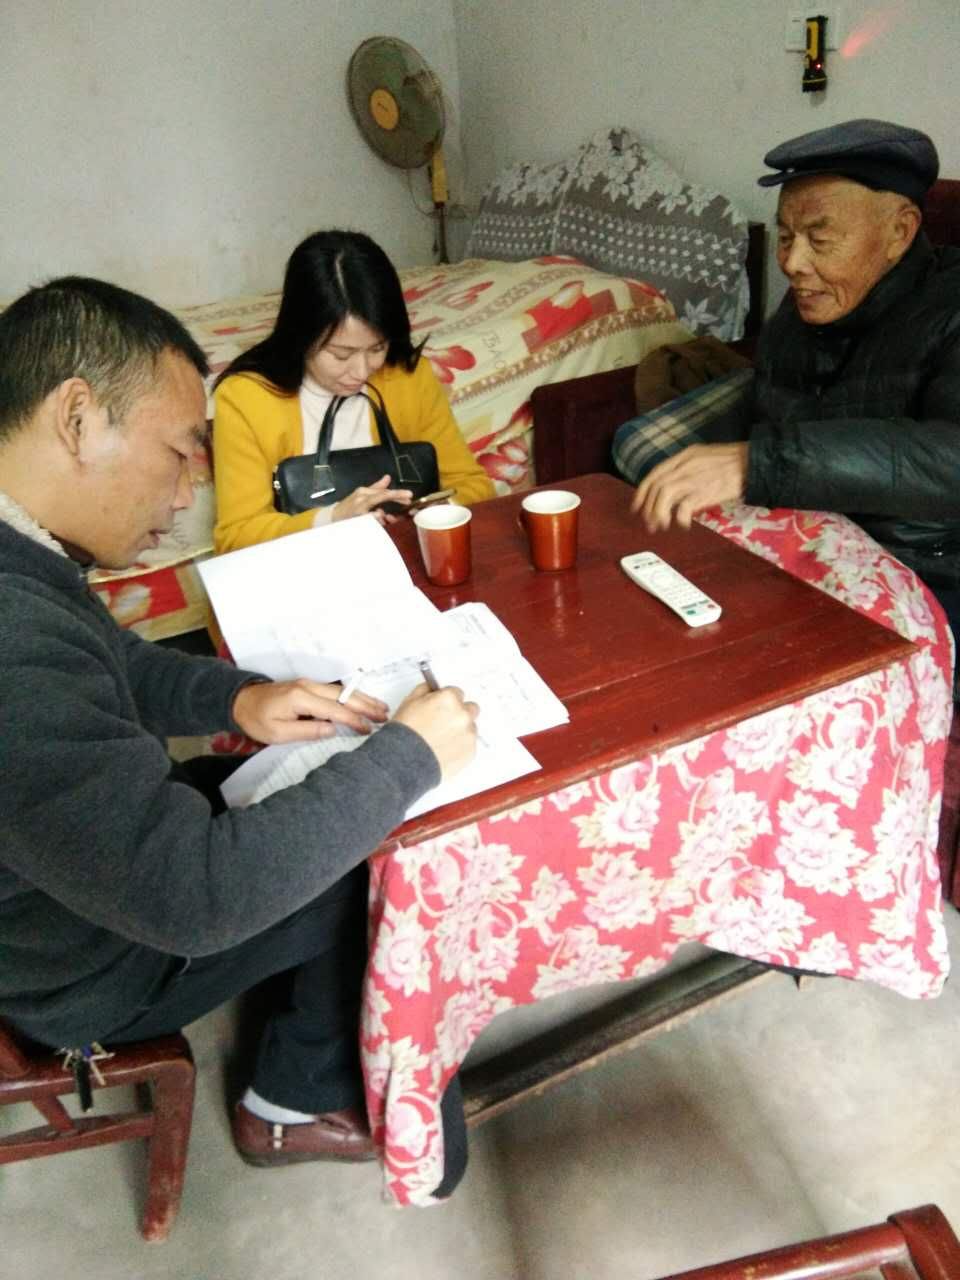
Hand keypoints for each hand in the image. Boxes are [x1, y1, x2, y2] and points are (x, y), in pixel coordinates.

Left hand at [232, 679, 387, 743]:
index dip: (354, 720)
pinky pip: (336, 691)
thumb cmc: (257, 719)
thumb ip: (307, 730)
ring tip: (382, 708)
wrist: (241, 700)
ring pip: (343, 691)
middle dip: (366, 705)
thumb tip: (333, 729)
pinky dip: (352, 696)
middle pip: (344, 696)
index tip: (368, 729)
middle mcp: (309, 686)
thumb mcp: (278, 733)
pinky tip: (364, 702)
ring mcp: (310, 684)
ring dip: (363, 699)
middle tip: (386, 716)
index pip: (334, 710)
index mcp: (301, 698)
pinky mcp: (309, 686)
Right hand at [324, 475, 412, 524]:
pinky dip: (374, 518)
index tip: (409, 496)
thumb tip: (388, 477)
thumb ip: (376, 488)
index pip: (384, 491)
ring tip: (389, 518)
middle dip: (396, 495)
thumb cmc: (349, 507)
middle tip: (408, 496)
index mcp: (364, 492)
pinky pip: (367, 518)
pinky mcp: (354, 518)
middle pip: (381, 495)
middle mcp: (361, 497)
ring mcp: (357, 508)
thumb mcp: (362, 495)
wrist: (331, 518)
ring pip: (374, 505)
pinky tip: (379, 519)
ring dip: (385, 512)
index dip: (397, 494)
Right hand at [392, 683, 478, 780]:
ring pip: (470, 727)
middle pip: (470, 708)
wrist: (404, 762)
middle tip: (443, 723)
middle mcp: (463, 714)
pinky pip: (469, 744)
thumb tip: (432, 688)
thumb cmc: (405, 734)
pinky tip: (444, 749)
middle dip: (459, 713)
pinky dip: (460, 746)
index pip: (456, 692)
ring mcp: (469, 734)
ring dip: (460, 730)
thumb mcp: (408, 702)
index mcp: (449, 699)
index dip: (446, 701)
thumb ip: (425, 690)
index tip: (441, 707)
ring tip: (441, 739)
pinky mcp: (471, 751)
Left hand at [630, 443, 748, 532]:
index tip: (637, 507)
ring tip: (662, 525)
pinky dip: (679, 517)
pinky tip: (682, 524)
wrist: (756, 462)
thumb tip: (673, 488)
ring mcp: (695, 477)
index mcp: (685, 455)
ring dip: (658, 513)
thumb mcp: (705, 457)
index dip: (642, 492)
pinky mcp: (706, 490)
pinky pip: (683, 506)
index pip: (654, 474)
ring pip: (664, 495)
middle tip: (650, 523)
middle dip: (648, 507)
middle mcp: (686, 464)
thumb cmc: (734, 462)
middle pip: (657, 486)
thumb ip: (687, 468)